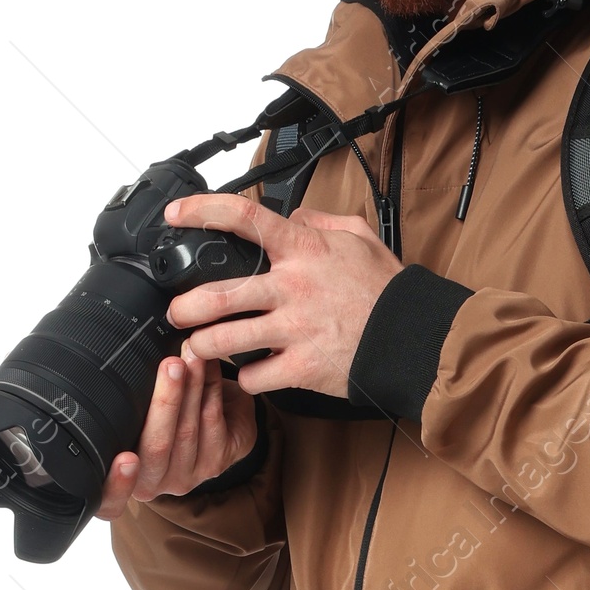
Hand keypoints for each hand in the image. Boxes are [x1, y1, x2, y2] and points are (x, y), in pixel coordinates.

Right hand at [95, 349, 256, 522]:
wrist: (214, 422)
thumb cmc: (162, 413)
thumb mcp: (135, 410)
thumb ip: (125, 403)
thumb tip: (107, 356)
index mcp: (122, 476)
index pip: (110, 498)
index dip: (117, 483)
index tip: (125, 459)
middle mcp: (153, 482)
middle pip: (157, 447)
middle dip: (166, 401)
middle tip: (170, 364)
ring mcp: (186, 476)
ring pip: (188, 431)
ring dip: (191, 387)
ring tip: (192, 354)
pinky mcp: (215, 463)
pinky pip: (213, 422)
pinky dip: (211, 388)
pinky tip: (209, 365)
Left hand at [159, 189, 400, 398]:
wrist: (413, 337)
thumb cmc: (386, 291)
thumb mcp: (359, 237)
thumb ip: (320, 221)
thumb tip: (292, 215)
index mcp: (303, 250)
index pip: (243, 218)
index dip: (202, 211)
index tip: (176, 215)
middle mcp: (292, 288)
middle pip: (218, 294)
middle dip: (185, 307)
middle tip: (177, 313)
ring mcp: (295, 330)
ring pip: (226, 339)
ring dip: (202, 346)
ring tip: (195, 348)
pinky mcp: (302, 368)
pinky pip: (256, 377)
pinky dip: (246, 378)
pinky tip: (249, 374)